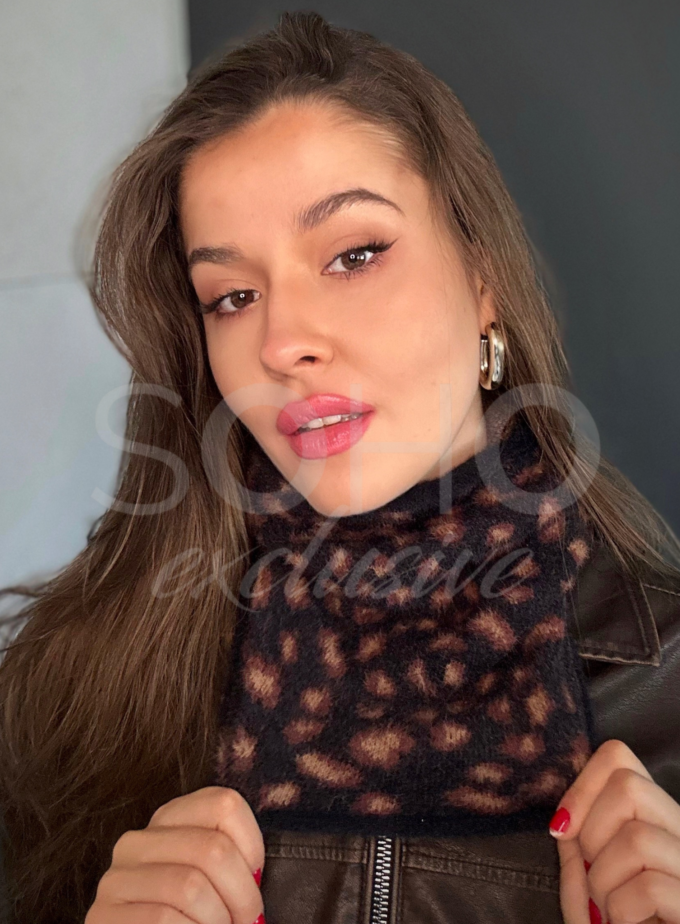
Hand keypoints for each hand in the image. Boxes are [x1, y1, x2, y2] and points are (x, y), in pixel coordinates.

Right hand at [85, 786, 265, 923]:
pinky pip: (162, 919)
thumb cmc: (192, 921)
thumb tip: (258, 874)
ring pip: (190, 886)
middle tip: (248, 920)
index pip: (224, 804)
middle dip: (242, 895)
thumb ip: (229, 860)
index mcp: (168, 819)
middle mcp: (137, 841)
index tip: (256, 880)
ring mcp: (115, 879)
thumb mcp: (213, 881)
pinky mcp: (102, 916)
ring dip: (218, 920)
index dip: (252, 846)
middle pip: (213, 848)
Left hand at [548, 738, 679, 923]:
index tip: (562, 829)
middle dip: (591, 830)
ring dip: (604, 880)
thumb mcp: (589, 894)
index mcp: (659, 823)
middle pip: (630, 784)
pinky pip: (651, 886)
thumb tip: (566, 822)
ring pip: (637, 837)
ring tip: (612, 912)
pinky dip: (623, 910)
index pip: (620, 757)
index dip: (582, 784)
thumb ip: (578, 854)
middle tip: (594, 876)